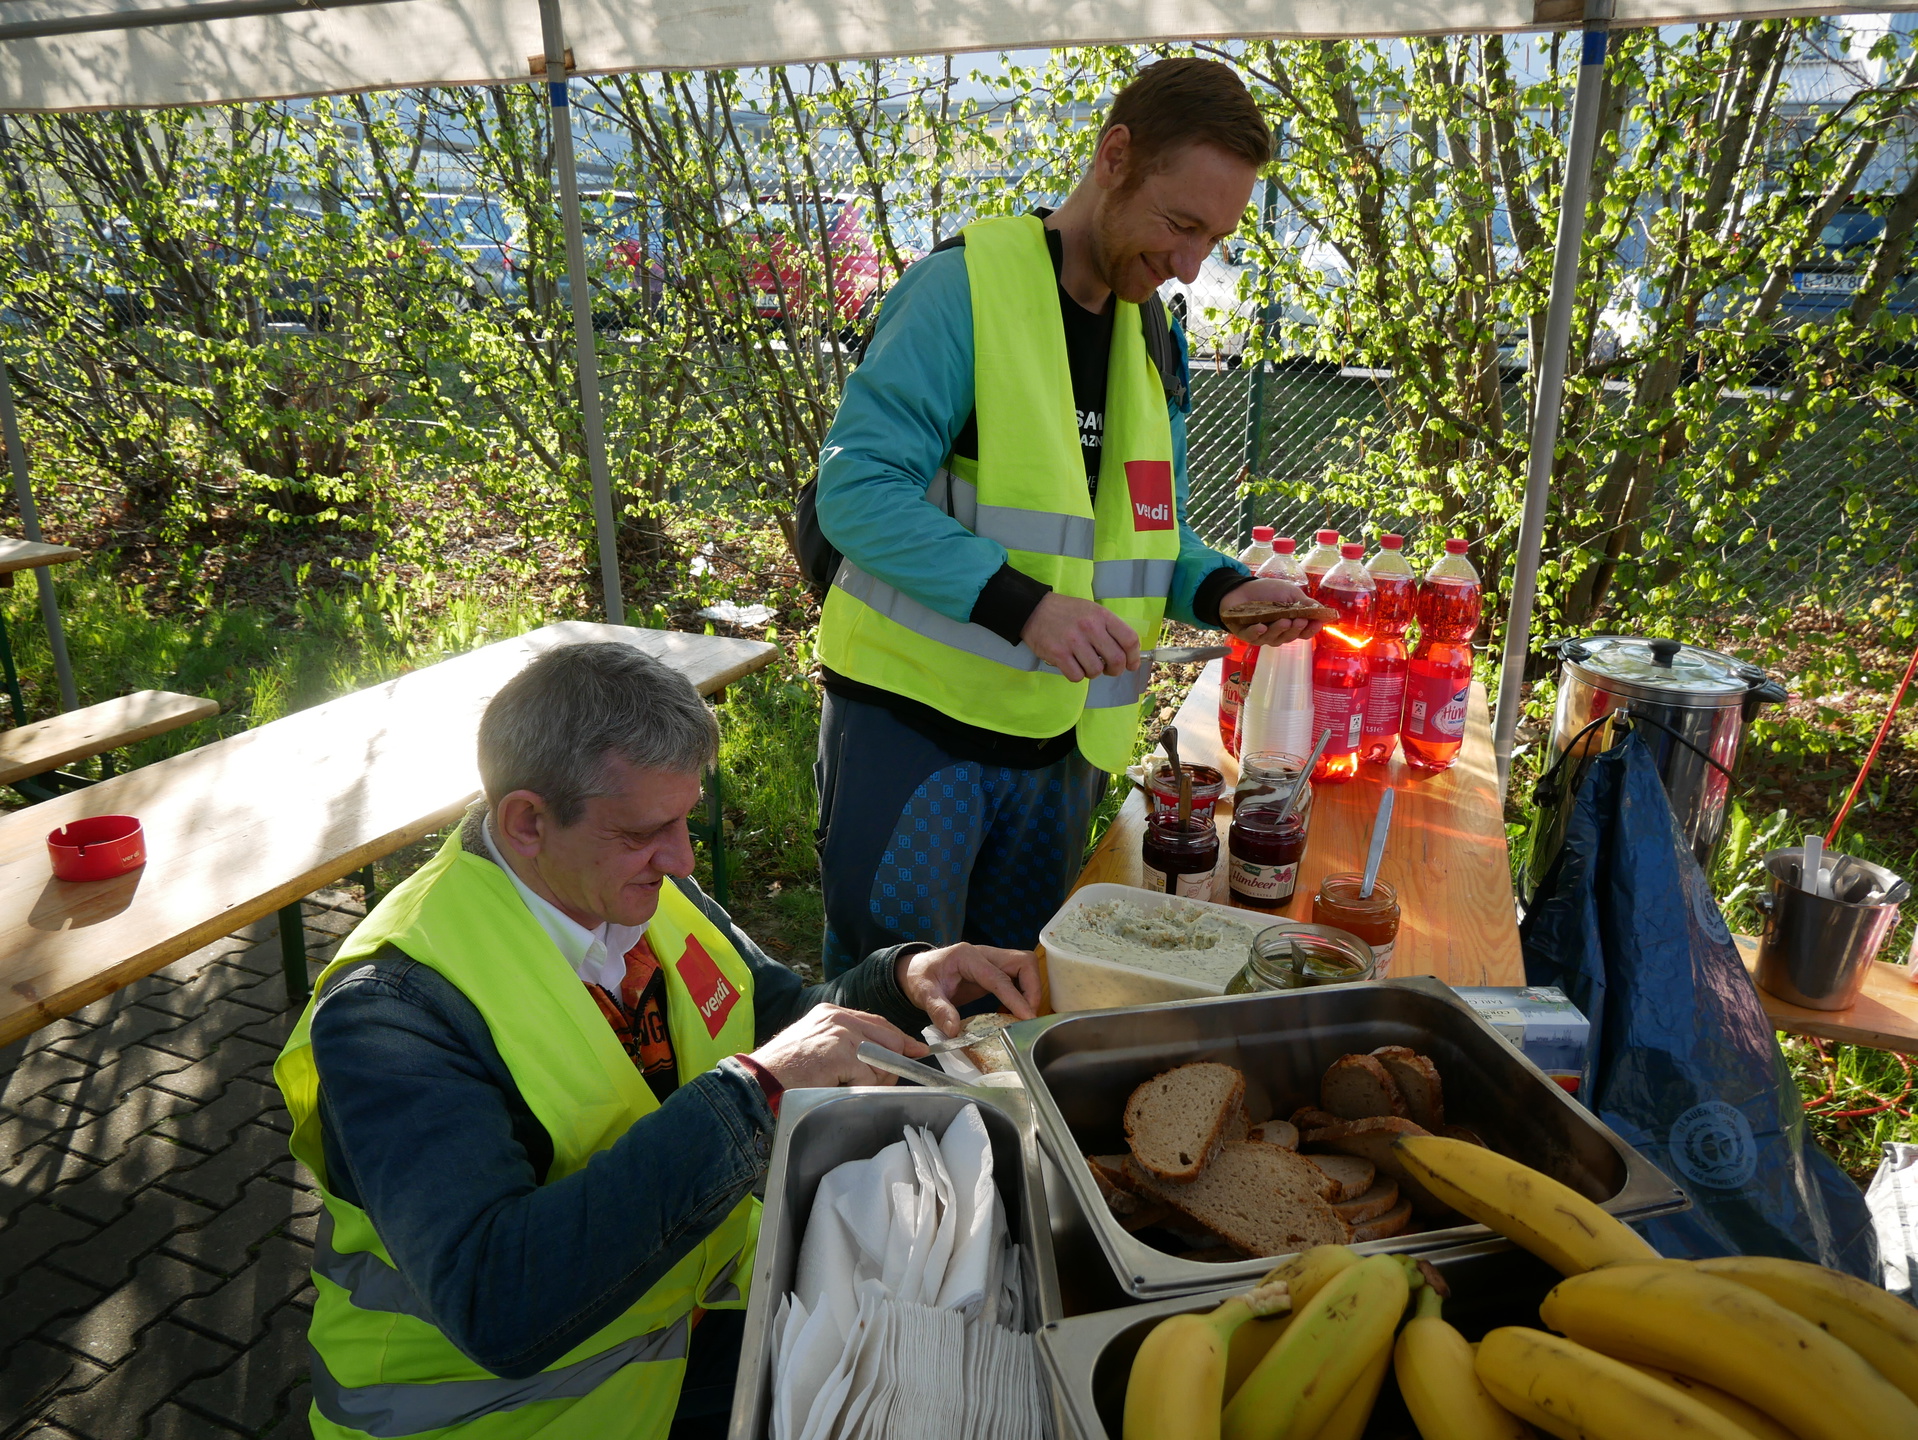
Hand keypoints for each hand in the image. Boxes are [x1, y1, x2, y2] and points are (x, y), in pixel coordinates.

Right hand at [750, 1004, 928, 1088]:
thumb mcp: (818, 1048)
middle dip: (889, 1066)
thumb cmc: (785, 1072)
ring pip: (882, 1059)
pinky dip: (858, 1087)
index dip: (899, 1039)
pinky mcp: (840, 1052)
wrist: (758, 1082)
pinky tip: (836, 1086)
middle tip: (870, 1083)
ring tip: (844, 1085)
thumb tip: (885, 1061)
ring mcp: (840, 1033)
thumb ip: (848, 1046)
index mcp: (832, 1013)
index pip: (878, 1023)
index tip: (915, 1050)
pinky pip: (869, 1076)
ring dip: (872, 1080)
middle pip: (888, 1038)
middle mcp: (838, 1017)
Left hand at [897, 943, 1041, 1036]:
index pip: (999, 977)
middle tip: (1028, 1016)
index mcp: (968, 956)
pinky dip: (1022, 993)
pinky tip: (1014, 1012)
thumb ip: (938, 1009)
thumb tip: (954, 1030)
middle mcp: (984, 954)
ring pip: (1025, 967)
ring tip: (1024, 1015)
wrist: (916, 970)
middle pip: (1023, 962)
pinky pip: (1018, 978)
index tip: (1027, 1017)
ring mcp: (991, 961)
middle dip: (1032, 988)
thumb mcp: (923, 993)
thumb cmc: (920, 977)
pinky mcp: (994, 971)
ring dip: (1030, 990)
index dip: (1016, 997)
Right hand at [1021, 593, 1139, 680]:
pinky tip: (1072, 666)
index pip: (1129, 640)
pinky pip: (1077, 676)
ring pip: (1096, 671)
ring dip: (1094, 673)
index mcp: (1102, 616)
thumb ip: (1109, 629)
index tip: (1131, 665)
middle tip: (1109, 669)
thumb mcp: (1092, 611)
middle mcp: (1090, 627)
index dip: (1134, 657)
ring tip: (1085, 664)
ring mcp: (1073, 641)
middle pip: (1116, 660)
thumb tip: (1127, 653)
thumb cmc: (1067, 612)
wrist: (1034, 610)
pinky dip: (1077, 675)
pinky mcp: (1058, 654)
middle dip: (1115, 670)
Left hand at [1218, 577, 1325, 645]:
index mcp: (1290, 624)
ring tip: (1283, 621)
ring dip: (1279, 630)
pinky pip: (1253, 638)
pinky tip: (1261, 627)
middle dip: (1296, 630)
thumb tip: (1323, 611)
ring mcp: (1262, 635)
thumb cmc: (1267, 591)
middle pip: (1290, 638)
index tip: (1317, 622)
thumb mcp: (1290, 593)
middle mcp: (1278, 633)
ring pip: (1273, 639)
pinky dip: (1257, 633)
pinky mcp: (1246, 634)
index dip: (1311, 629)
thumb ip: (1305, 603)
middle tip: (1299, 621)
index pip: (1304, 633)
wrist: (1241, 587)